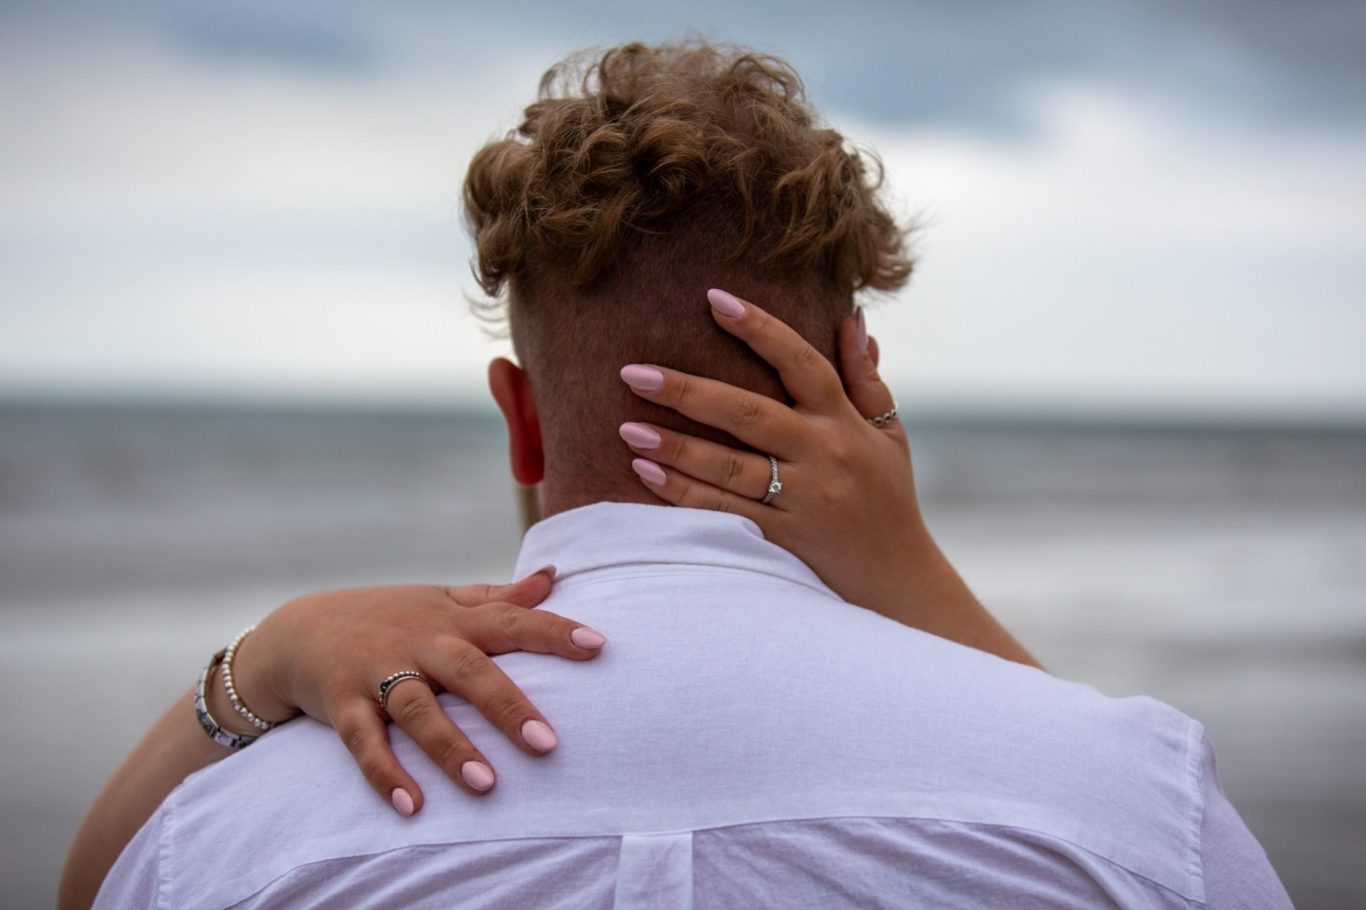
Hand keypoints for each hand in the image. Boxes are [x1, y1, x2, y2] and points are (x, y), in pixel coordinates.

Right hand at [223, 569, 607, 814]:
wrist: (298, 630)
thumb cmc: (390, 618)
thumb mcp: (443, 600)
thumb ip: (500, 597)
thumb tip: (555, 576)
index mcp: (453, 619)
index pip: (512, 619)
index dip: (555, 630)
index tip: (599, 646)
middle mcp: (420, 643)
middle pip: (469, 671)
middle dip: (508, 706)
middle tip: (548, 744)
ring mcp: (378, 674)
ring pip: (417, 711)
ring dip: (450, 748)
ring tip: (486, 784)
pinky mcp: (342, 705)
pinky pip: (364, 744)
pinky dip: (385, 775)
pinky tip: (413, 807)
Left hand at [618, 288, 1037, 666]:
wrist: (900, 581)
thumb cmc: (889, 498)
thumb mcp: (890, 434)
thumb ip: (866, 377)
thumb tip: (851, 317)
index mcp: (845, 421)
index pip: (801, 362)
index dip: (760, 328)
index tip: (714, 298)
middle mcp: (824, 455)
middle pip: (749, 414)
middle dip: (688, 392)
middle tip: (633, 373)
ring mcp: (802, 500)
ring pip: (730, 468)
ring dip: (675, 448)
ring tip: (628, 428)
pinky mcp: (784, 540)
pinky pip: (725, 513)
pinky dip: (684, 494)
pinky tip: (646, 475)